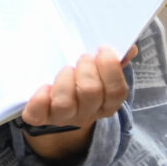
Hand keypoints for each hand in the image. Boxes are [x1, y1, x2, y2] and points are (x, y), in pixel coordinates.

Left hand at [17, 47, 132, 159]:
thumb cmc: (83, 82)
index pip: (117, 91)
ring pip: (65, 104)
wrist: (57, 109)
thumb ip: (116, 61)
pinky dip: (40, 100)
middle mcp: (88, 113)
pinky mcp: (41, 117)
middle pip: (91, 93)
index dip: (111, 68)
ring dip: (65, 81)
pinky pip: (37, 114)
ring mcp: (63, 117)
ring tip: (66, 69)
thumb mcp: (101, 73)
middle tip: (83, 57)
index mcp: (108, 103)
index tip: (103, 49)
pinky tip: (44, 87)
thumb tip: (129, 48)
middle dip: (87, 70)